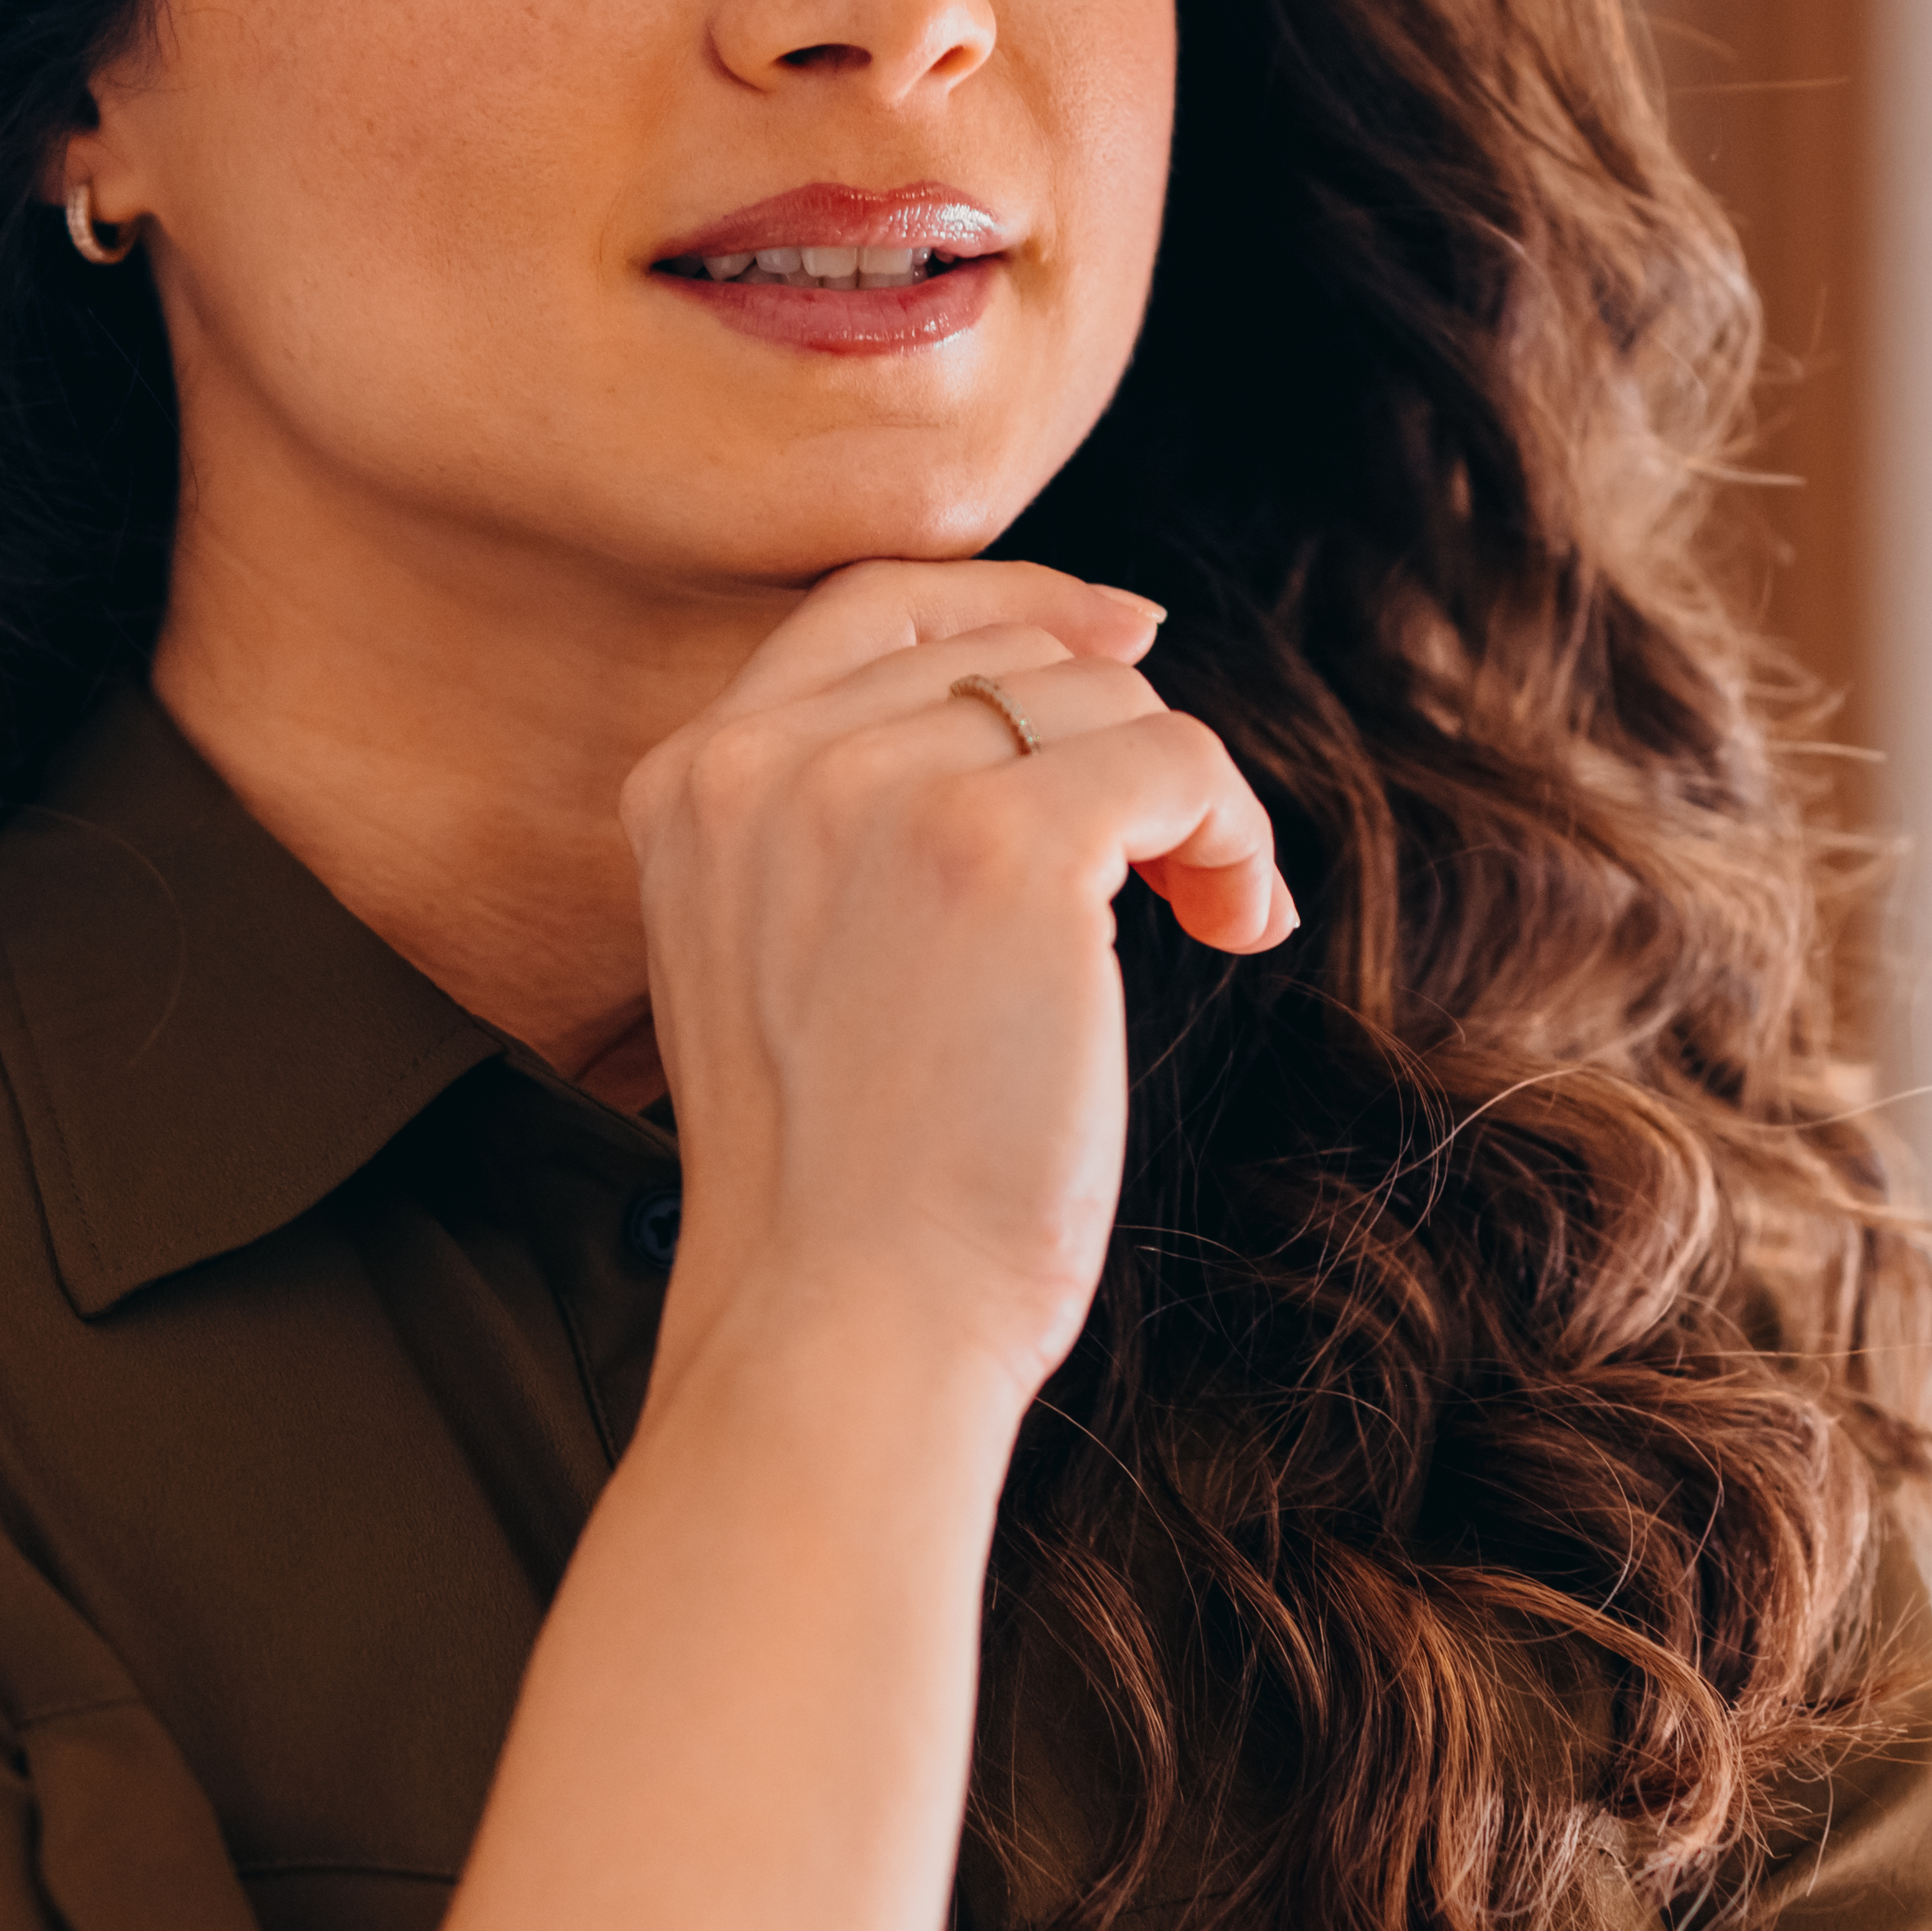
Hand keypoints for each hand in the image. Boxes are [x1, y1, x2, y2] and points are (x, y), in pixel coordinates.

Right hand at [620, 559, 1292, 1422]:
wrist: (844, 1328)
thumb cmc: (846, 1191)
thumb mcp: (786, 959)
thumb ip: (847, 825)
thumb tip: (1045, 699)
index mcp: (691, 786)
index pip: (871, 607)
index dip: (1014, 602)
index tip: (1121, 639)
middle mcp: (762, 764)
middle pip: (1009, 656)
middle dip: (1121, 745)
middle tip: (1179, 866)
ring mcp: (875, 793)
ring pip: (1103, 701)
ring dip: (1190, 801)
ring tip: (1211, 913)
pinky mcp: (1001, 847)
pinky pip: (1178, 758)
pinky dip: (1235, 831)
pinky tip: (1239, 921)